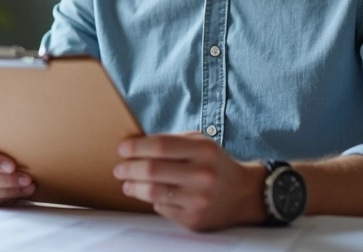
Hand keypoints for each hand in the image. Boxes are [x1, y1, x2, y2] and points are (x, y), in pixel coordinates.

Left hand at [115, 132, 266, 230]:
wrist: (243, 194)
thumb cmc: (214, 164)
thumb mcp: (200, 143)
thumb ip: (171, 142)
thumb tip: (135, 145)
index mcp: (204, 151)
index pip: (161, 146)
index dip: (136, 147)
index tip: (122, 149)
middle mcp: (203, 175)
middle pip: (152, 170)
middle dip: (129, 168)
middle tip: (119, 169)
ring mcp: (199, 200)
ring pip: (152, 192)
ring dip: (133, 187)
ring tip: (127, 184)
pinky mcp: (194, 220)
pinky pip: (162, 208)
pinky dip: (152, 200)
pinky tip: (148, 195)